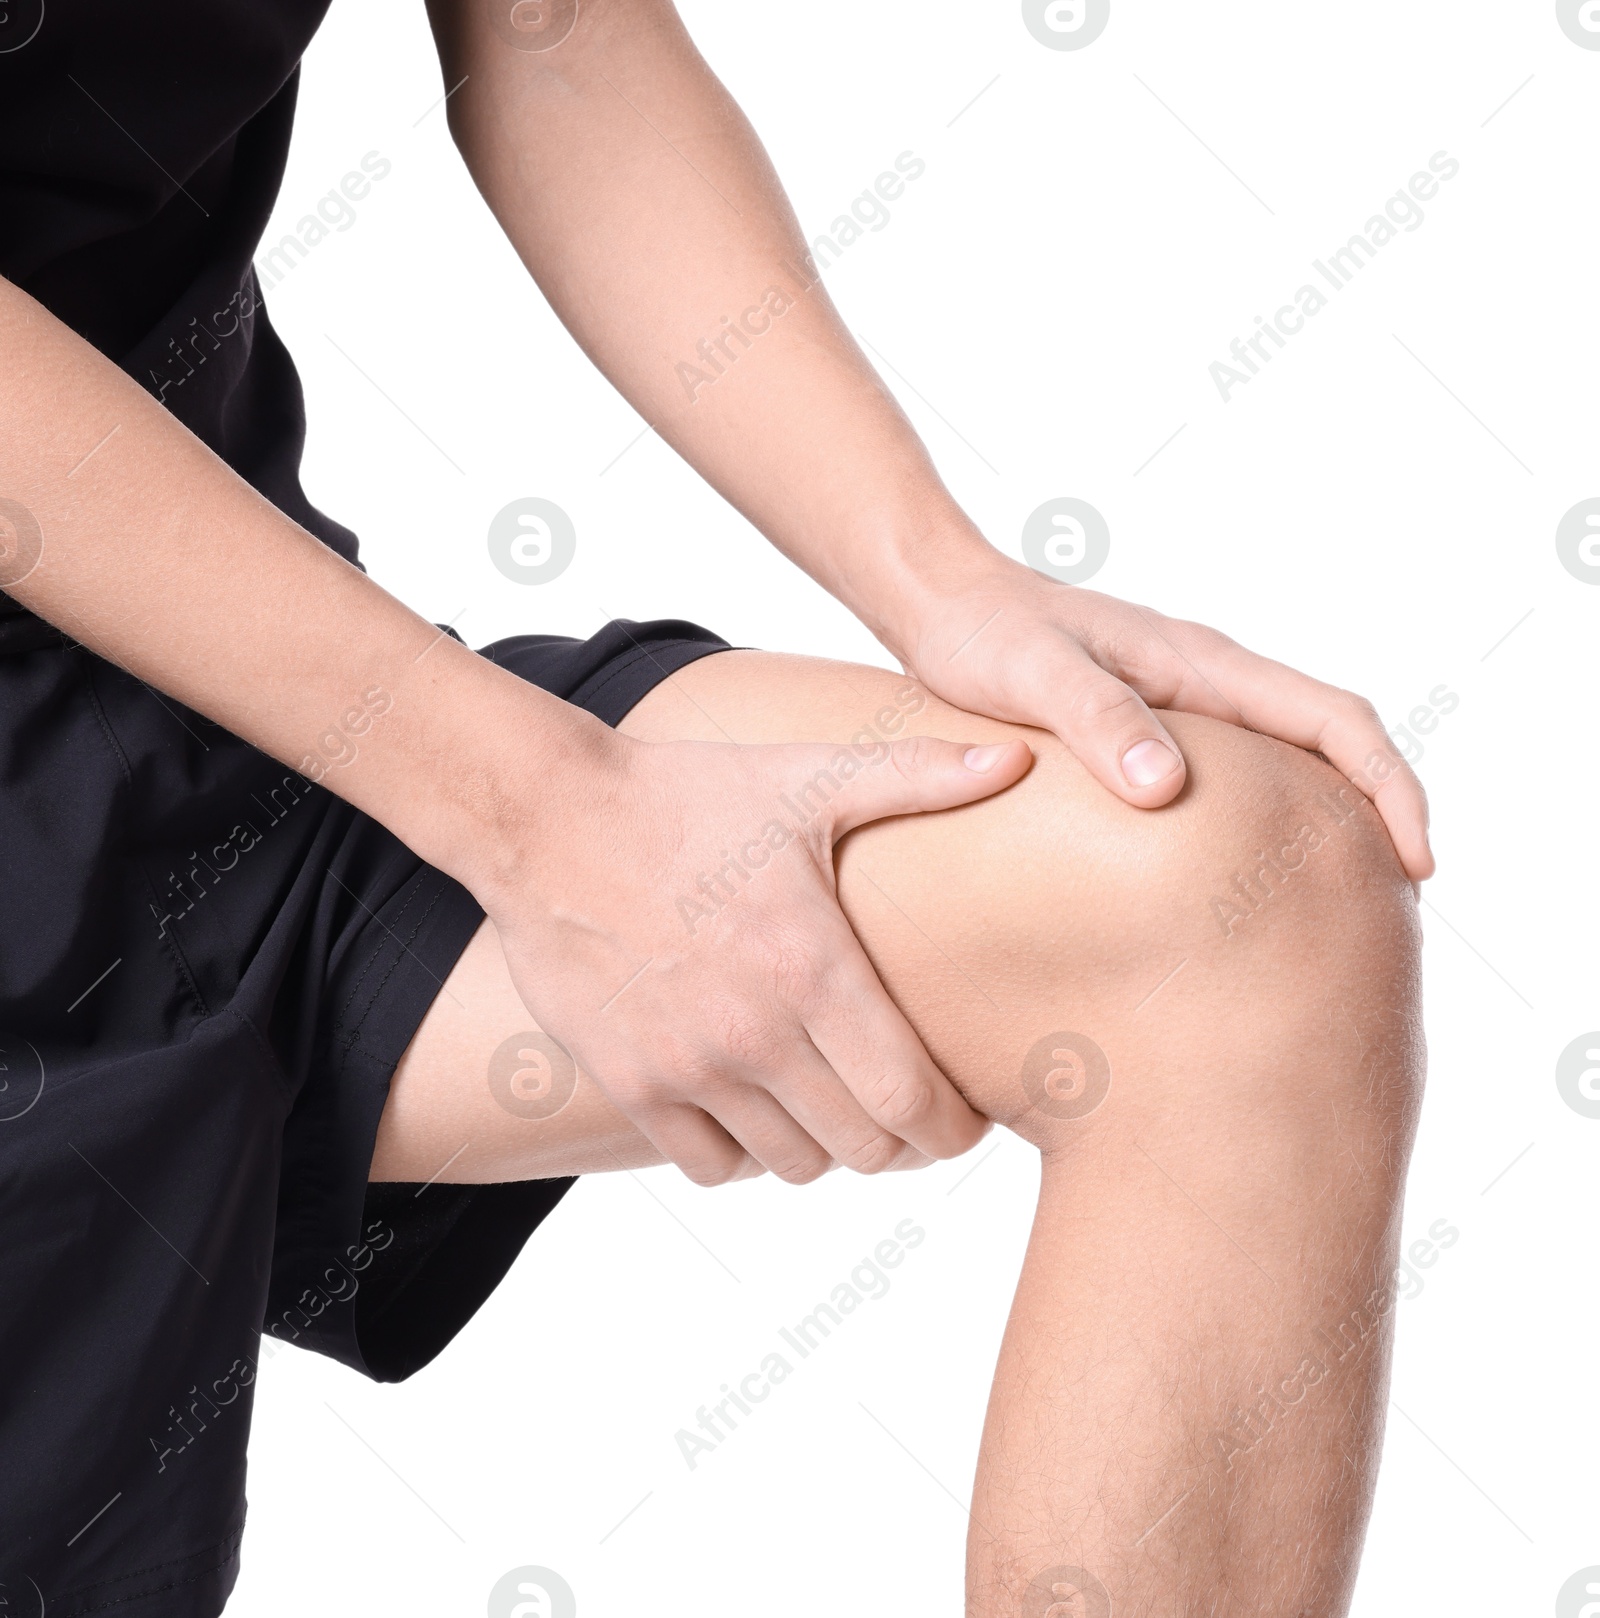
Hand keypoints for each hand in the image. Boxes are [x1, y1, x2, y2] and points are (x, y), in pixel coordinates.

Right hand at [480, 727, 1032, 1184]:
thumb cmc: (688, 796)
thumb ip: (920, 776)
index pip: (911, 1101)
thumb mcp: (807, 780)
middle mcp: (754, 1032)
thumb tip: (1018, 759)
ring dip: (828, 1147)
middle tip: (910, 1115)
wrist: (550, 817)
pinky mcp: (630, 1083)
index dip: (954, 1128)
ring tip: (836, 1108)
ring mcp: (687, 1067)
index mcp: (812, 966)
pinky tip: (760, 1111)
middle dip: (903, 1142)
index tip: (966, 1119)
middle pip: (863, 1147)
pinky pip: (711, 1166)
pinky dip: (747, 1154)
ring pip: (793, 1164)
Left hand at [889, 546, 1432, 880]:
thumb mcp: (1037, 675)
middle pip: (1329, 744)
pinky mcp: (1148, 723)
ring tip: (1341, 898)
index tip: (1416, 860)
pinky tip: (1245, 869)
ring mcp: (1182, 701)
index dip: (1389, 787)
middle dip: (1378, 812)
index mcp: (1203, 664)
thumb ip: (1099, 721)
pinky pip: (1237, 770)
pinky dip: (1268, 816)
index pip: (1334, 719)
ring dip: (1328, 818)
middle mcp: (1207, 679)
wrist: (942, 603)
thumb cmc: (986, 637)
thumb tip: (1167, 789)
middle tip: (1396, 899)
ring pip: (1287, 759)